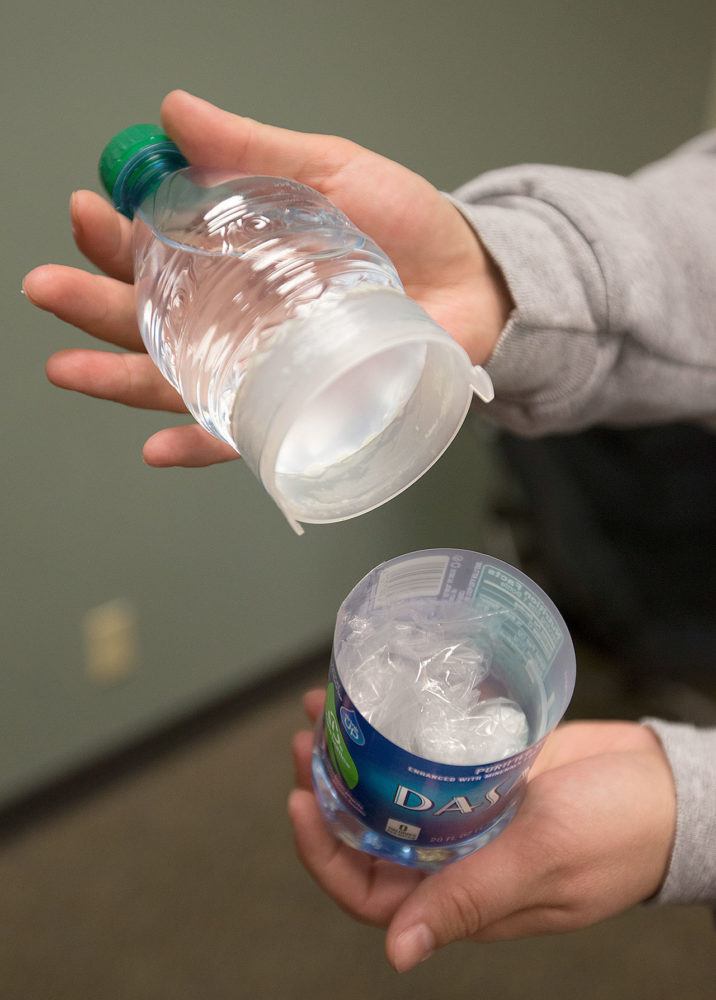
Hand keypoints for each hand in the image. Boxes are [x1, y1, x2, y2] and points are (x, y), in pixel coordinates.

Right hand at [24, 90, 510, 467]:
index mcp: (237, 259)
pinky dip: (199, 444)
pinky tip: (157, 446)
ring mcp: (265, 369)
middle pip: (151, 321)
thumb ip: (256, 150)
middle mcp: (239, 319)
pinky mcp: (302, 410)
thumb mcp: (331, 172)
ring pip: (178, 381)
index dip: (114, 236)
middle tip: (49, 289)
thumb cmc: (407, 227)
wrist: (475, 283)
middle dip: (95, 306)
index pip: (157, 251)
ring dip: (119, 379)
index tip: (89, 212)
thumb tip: (173, 113)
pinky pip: (242, 435)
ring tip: (69, 369)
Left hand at [289, 689, 675, 971]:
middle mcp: (456, 853)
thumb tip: (397, 953)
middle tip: (310, 736)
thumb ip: (471, 898)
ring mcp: (469, 808)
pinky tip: (382, 696)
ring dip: (357, 753)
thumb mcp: (541, 863)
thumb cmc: (619, 836)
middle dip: (329, 788)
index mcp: (462, 893)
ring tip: (329, 704)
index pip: (367, 888)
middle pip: (368, 830)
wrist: (668, 788)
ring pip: (392, 788)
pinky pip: (428, 753)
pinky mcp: (485, 768)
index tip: (300, 799)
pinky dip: (400, 728)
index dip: (322, 851)